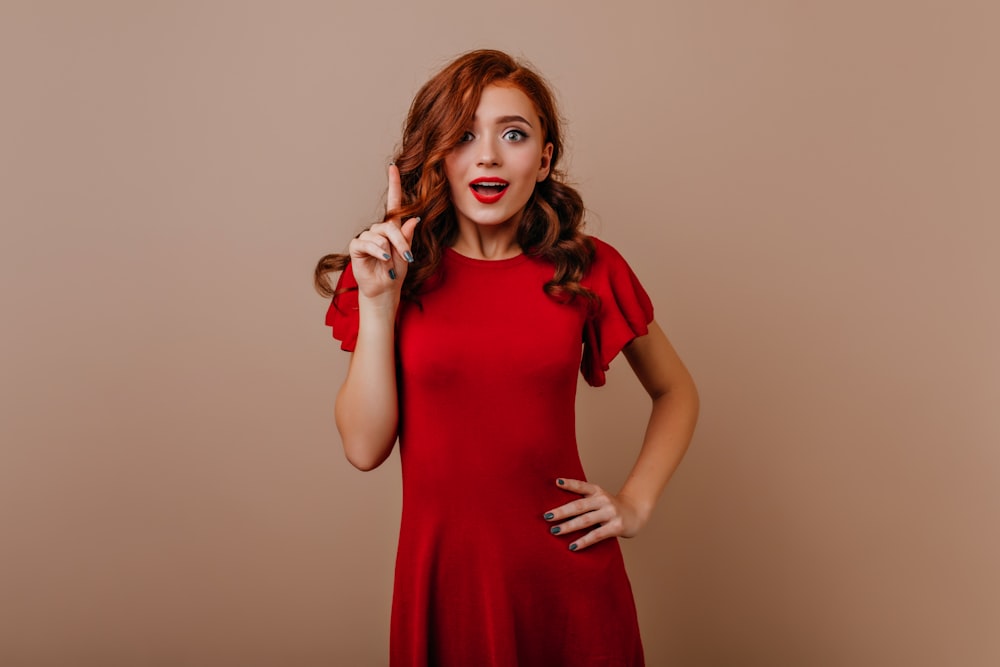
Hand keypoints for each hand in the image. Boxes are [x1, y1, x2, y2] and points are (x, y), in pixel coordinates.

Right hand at [348, 163, 419, 300]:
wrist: (385, 289)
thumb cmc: (396, 271)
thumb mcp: (406, 254)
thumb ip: (407, 237)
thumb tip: (414, 219)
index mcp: (392, 229)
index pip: (393, 202)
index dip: (394, 185)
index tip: (393, 167)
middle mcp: (378, 230)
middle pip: (390, 226)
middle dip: (400, 243)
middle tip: (407, 258)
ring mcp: (367, 238)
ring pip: (380, 237)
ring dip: (389, 251)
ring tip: (390, 264)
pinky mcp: (357, 247)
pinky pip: (366, 243)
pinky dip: (377, 251)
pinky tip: (382, 259)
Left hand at [543, 478, 648, 551]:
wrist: (635, 514)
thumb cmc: (610, 508)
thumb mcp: (598, 499)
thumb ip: (583, 499)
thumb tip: (556, 507)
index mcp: (597, 491)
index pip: (581, 486)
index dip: (569, 484)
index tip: (556, 482)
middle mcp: (603, 500)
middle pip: (579, 505)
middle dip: (562, 511)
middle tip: (546, 516)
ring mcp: (610, 513)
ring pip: (585, 520)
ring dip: (568, 526)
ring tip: (554, 531)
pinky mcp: (616, 527)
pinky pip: (596, 535)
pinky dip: (583, 541)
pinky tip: (572, 546)